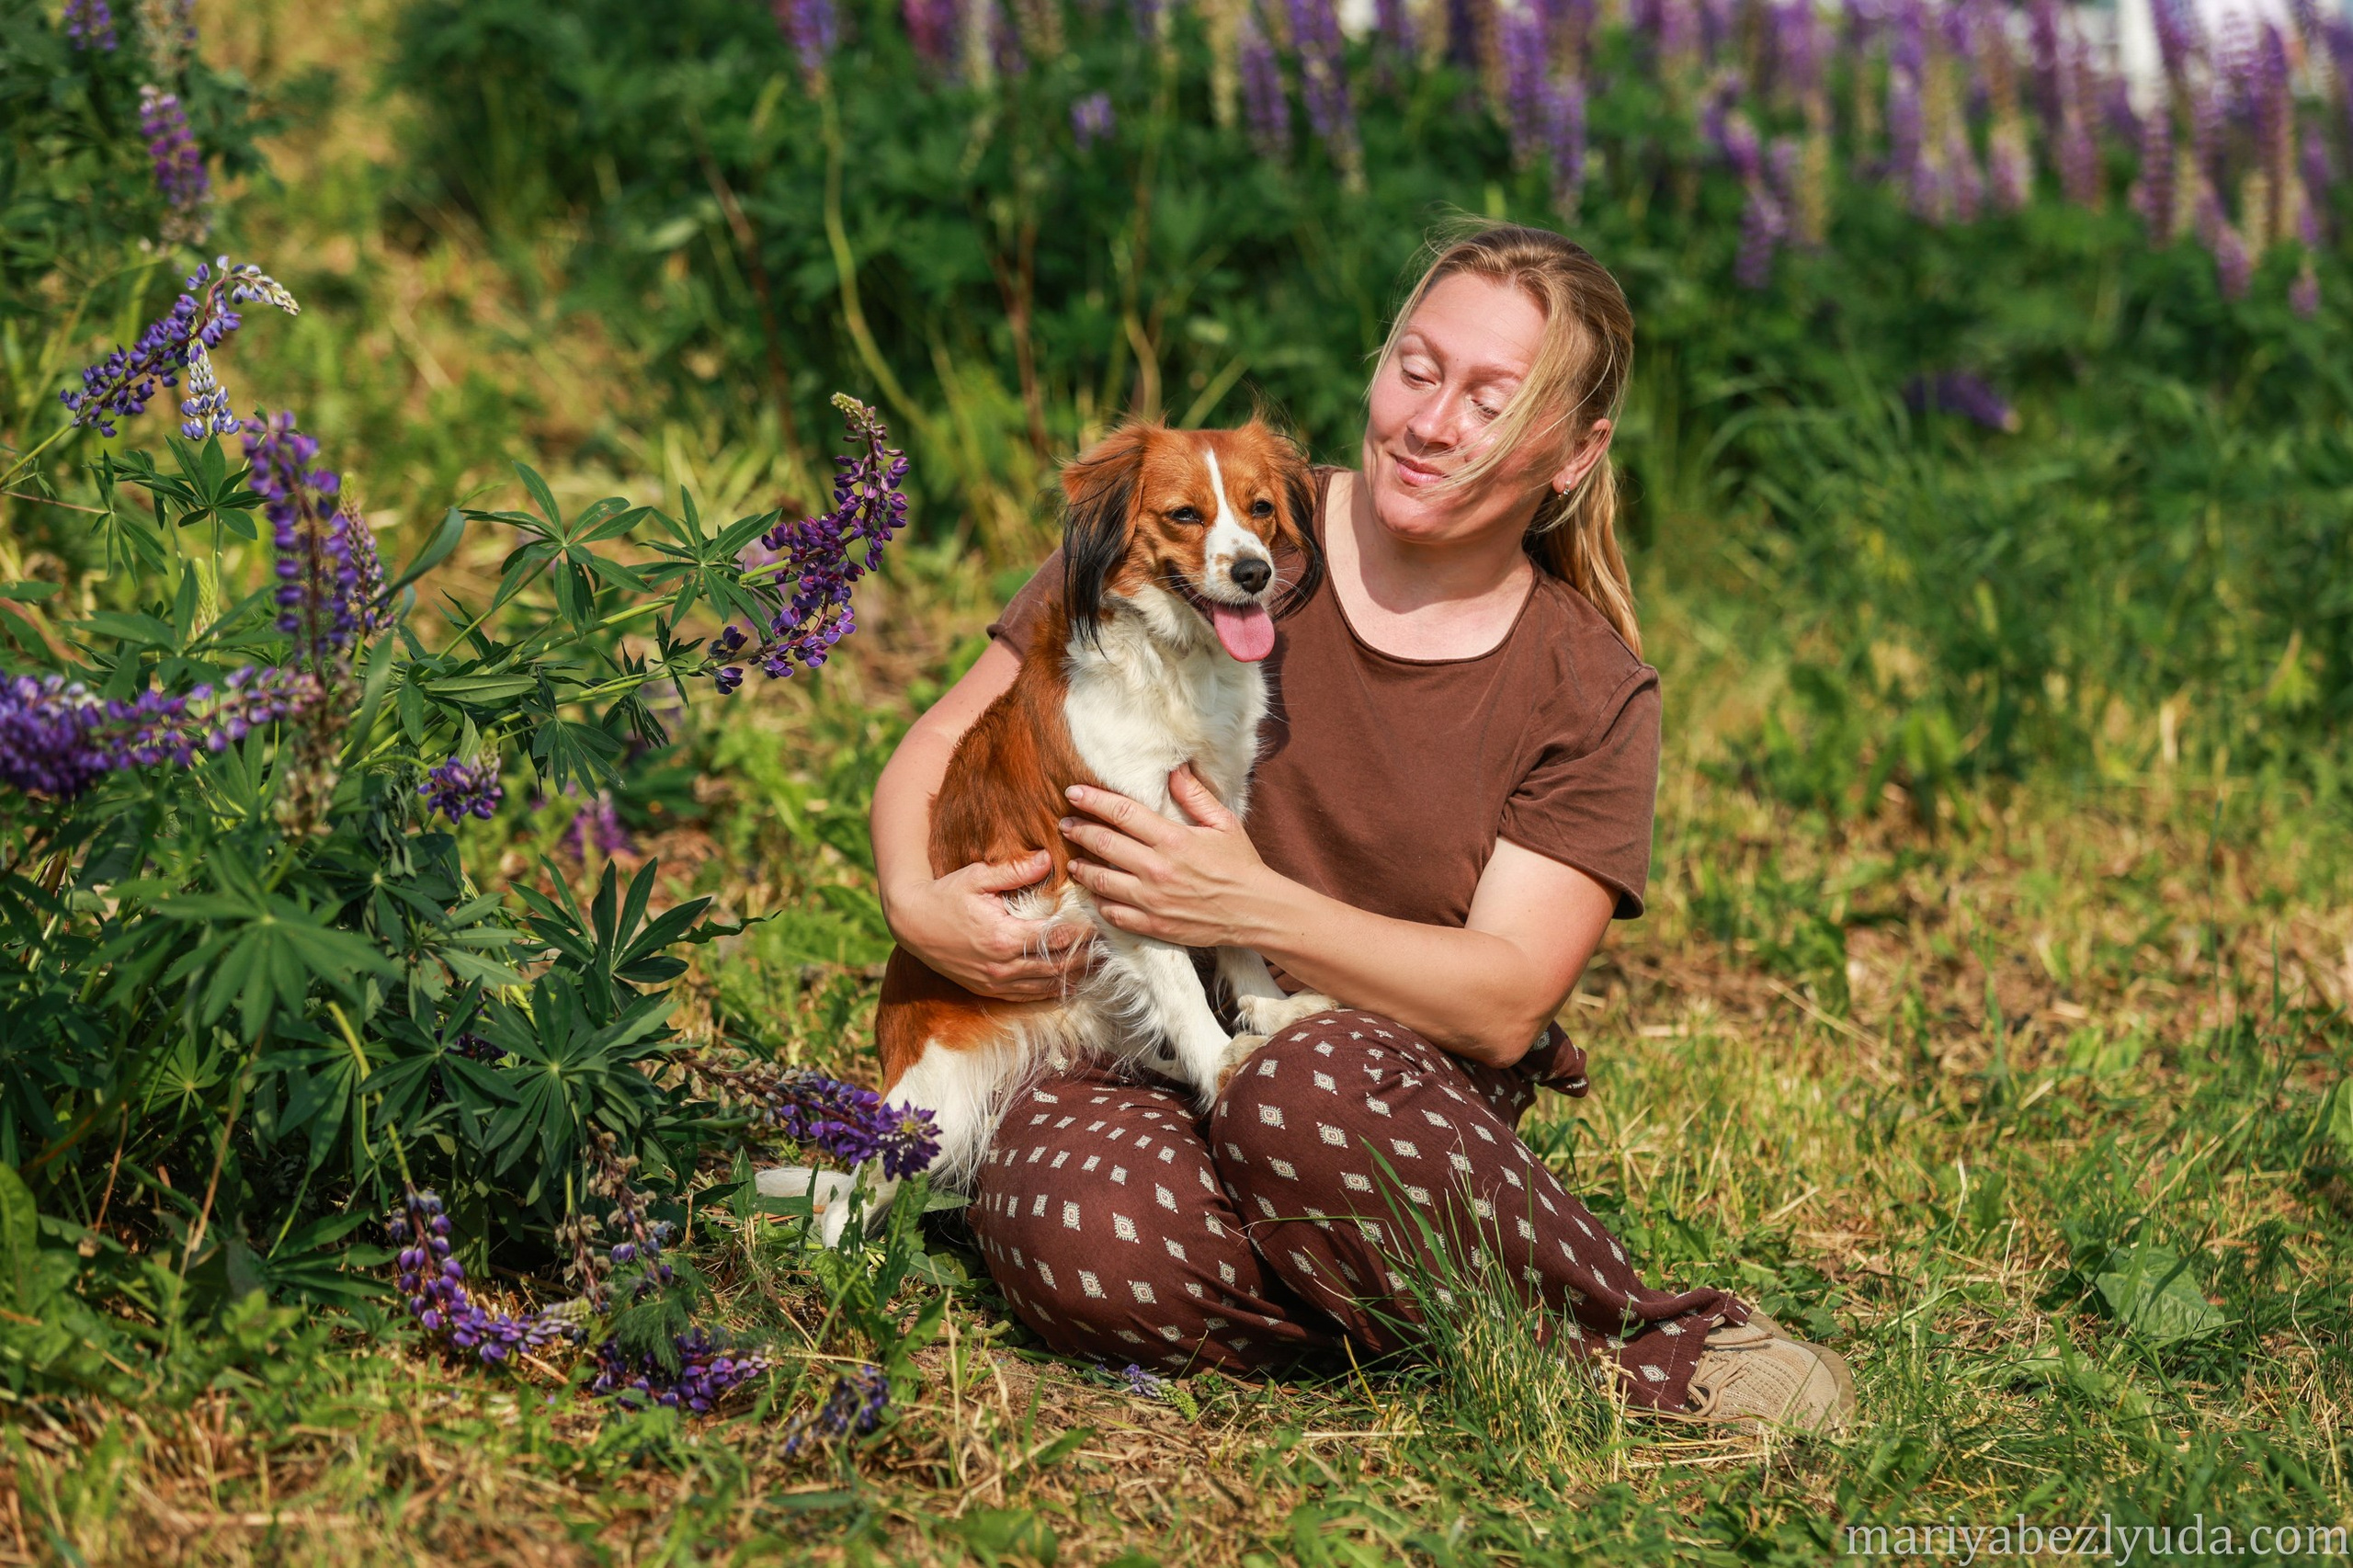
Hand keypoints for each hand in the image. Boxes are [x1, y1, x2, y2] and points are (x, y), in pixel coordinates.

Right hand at [881, 850, 1093, 1001]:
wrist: (911, 923)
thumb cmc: (945, 895)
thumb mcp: (976, 877)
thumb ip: (1014, 871)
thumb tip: (1048, 859)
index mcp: (1002, 937)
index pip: (1056, 938)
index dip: (1084, 933)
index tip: (1103, 923)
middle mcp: (1002, 966)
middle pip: (1058, 967)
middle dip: (1087, 957)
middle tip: (1112, 946)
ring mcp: (996, 983)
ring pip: (1048, 986)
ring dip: (1077, 976)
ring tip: (1101, 964)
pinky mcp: (990, 990)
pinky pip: (1031, 996)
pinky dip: (1055, 990)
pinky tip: (1073, 982)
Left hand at [1060, 766, 1281, 948]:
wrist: (1255, 912)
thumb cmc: (1240, 865)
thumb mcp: (1223, 823)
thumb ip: (1194, 795)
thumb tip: (1174, 769)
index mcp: (1174, 839)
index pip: (1122, 813)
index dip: (1094, 800)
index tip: (1074, 792)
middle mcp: (1158, 869)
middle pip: (1103, 844)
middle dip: (1078, 830)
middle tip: (1065, 823)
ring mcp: (1152, 900)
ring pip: (1101, 881)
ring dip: (1081, 868)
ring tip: (1073, 861)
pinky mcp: (1153, 926)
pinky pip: (1113, 914)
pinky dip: (1099, 902)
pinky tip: (1095, 893)